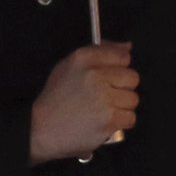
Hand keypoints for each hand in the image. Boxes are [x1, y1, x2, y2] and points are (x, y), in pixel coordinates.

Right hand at [30, 42, 138, 163]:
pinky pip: (130, 118)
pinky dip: (121, 122)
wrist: (42, 128)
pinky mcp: (109, 119)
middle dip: (123, 88)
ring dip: (122, 106)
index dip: (120, 68)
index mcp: (83, 58)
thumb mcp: (70, 65)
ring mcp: (103, 98)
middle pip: (132, 78)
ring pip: (133, 99)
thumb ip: (99, 53)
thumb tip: (128, 47)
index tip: (111, 78)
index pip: (122, 56)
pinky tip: (106, 121)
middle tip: (106, 96)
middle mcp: (94, 75)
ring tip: (103, 110)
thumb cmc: (56, 97)